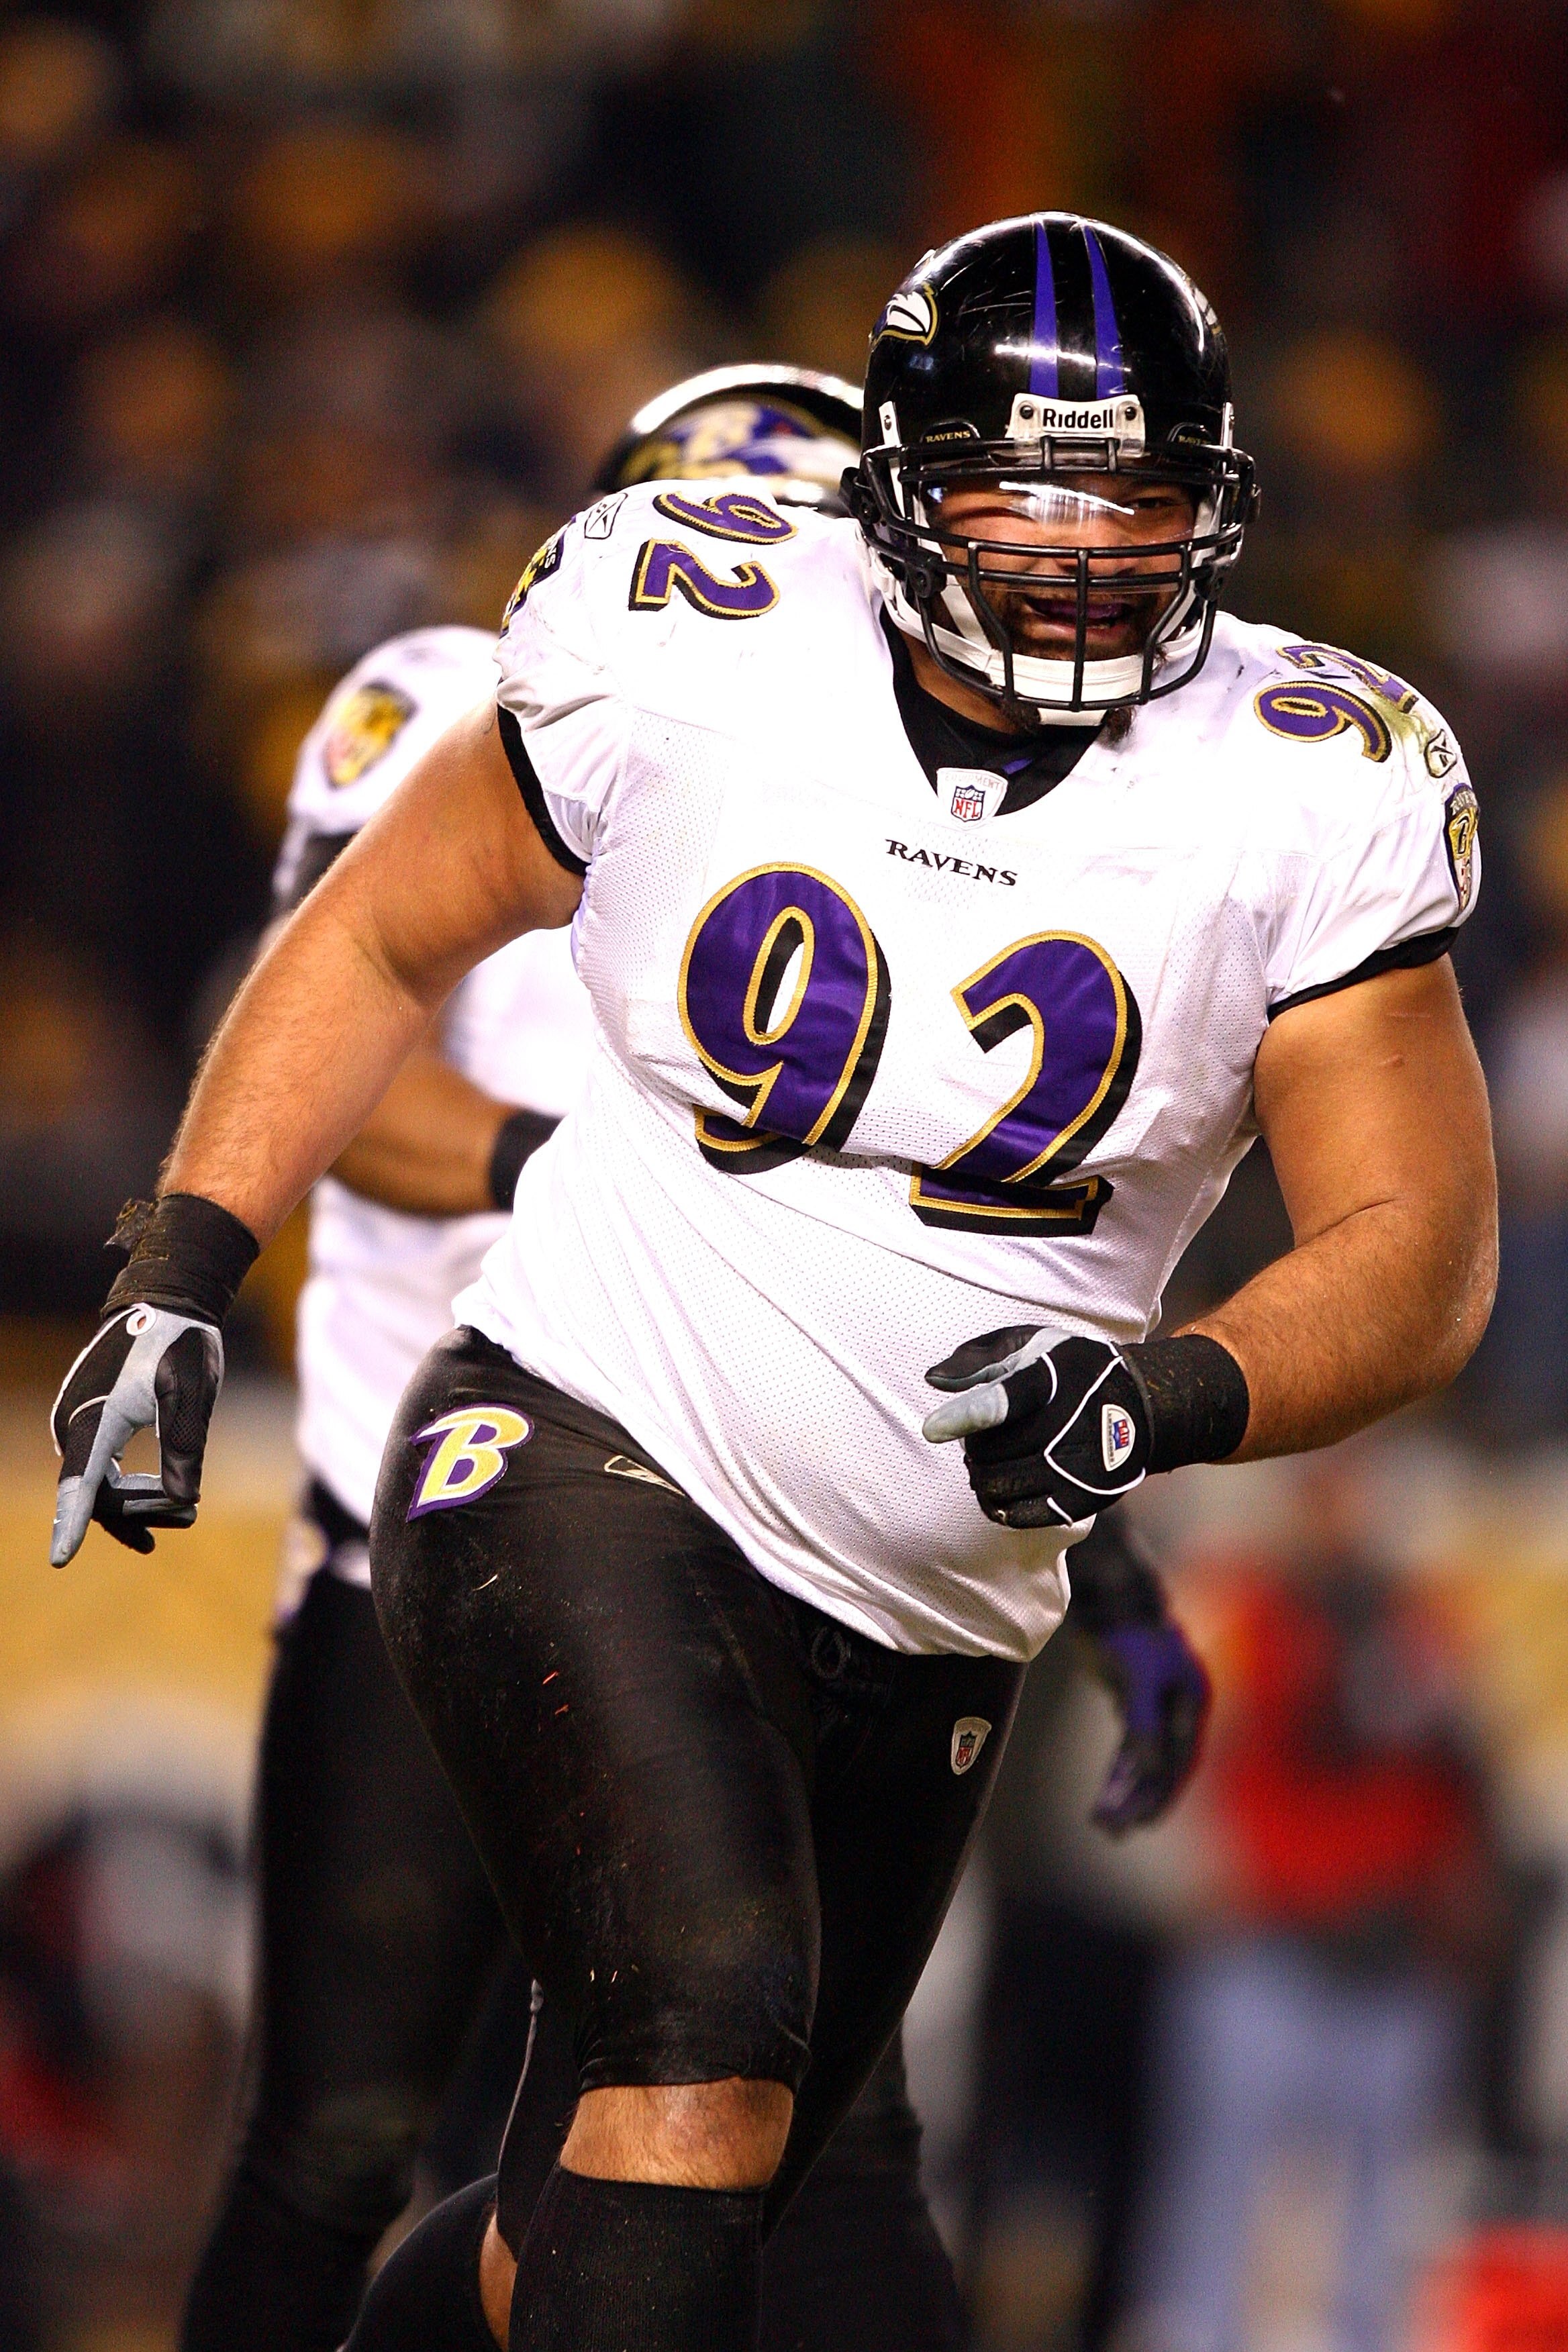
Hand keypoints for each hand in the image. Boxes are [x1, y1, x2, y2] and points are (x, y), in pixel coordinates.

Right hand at [51, 1305, 222, 1565]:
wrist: (164, 1305)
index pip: (81, 1484)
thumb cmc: (179, 1344)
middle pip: (96, 1493)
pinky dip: (130, 1489)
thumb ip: (185, 1443)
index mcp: (95, 1418)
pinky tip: (160, 1500)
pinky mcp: (88, 1423)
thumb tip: (183, 1499)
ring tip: (184, 1516)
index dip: (72, 1523)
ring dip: (138, 1504)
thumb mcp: (191, 1392)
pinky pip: (101, 1470)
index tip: (61, 1559)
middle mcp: (75, 1424)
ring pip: (100, 1485)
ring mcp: (77, 1424)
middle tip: (188, 1519)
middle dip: (138, 1515)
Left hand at [922, 1324, 1150, 1526]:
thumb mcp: (1032, 1344)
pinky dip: (996, 1502)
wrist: (1143, 1406)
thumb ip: (979, 1357)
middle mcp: (1066, 1428)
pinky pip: (1016, 1515)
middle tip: (981, 1436)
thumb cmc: (1074, 1370)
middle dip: (973, 1445)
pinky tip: (1000, 1485)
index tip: (931, 1429)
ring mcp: (1074, 1468)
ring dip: (980, 1473)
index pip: (1002, 1403)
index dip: (964, 1417)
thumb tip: (933, 1379)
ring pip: (997, 1485)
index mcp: (1050, 1381)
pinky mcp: (1079, 1500)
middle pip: (989, 1451)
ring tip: (989, 1458)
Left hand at [1085, 1620, 1210, 1833]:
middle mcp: (1179, 1705)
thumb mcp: (1137, 1677)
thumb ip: (1144, 1723)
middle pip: (1163, 1765)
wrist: (1105, 1591)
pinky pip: (1129, 1747)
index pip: (1180, 1759)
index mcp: (1192, 1699)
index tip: (1139, 1821)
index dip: (1162, 1792)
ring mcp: (1156, 1703)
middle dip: (1139, 1799)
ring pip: (1143, 1759)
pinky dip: (1118, 1771)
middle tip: (1113, 1830)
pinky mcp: (1132, 1699)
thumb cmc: (1126, 1631)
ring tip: (1103, 1822)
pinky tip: (1107, 1794)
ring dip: (1124, 1790)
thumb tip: (1148, 1770)